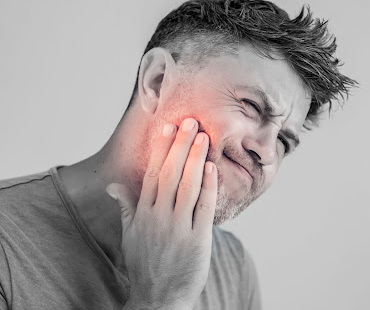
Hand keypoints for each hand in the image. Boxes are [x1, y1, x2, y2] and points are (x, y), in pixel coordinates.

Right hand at [106, 118, 217, 309]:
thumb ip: (125, 208)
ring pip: (187, 186)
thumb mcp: (130, 235)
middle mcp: (158, 217)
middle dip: (180, 145)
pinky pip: (203, 208)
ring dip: (195, 158)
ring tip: (203, 136)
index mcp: (142, 214)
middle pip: (170, 174)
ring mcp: (177, 228)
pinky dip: (208, 186)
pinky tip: (212, 167)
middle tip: (190, 121)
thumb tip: (113, 186)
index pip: (153, 173)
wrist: (158, 298)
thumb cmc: (146, 264)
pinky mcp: (196, 240)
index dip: (161, 148)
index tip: (168, 127)